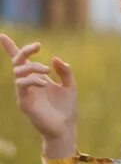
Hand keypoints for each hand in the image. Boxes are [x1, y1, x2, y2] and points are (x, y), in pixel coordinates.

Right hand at [2, 34, 77, 148]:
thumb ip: (65, 71)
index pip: (21, 61)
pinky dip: (32, 80)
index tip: (2, 35)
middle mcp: (28, 84)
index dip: (11, 48)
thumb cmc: (67, 108)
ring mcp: (24, 93)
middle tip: (38, 46)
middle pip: (18, 62)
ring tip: (47, 71)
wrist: (65, 128)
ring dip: (33, 67)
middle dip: (24, 51)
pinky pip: (21, 86)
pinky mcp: (23, 102)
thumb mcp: (70, 86)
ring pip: (18, 72)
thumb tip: (54, 58)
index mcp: (37, 78)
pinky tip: (44, 83)